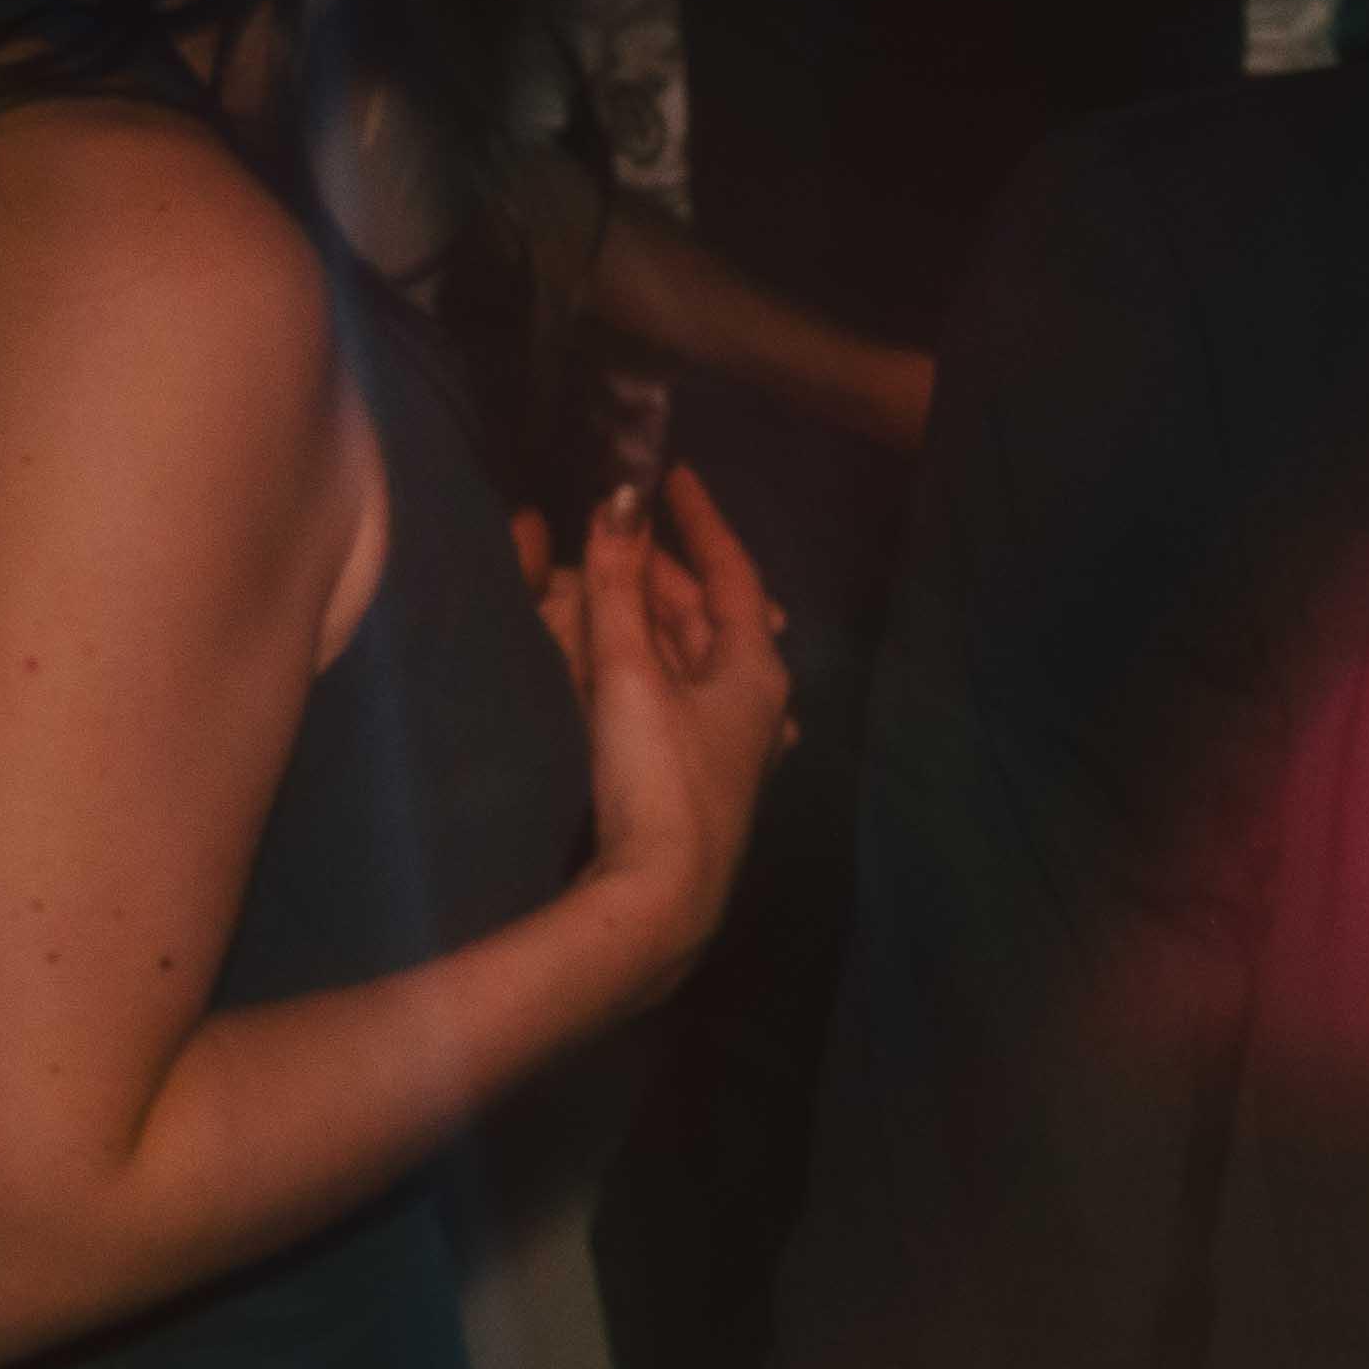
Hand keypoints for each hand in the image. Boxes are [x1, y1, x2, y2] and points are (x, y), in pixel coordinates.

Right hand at [539, 473, 795, 996]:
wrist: (664, 895)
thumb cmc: (657, 779)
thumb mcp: (630, 672)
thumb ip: (619, 585)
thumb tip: (619, 498)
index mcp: (757, 670)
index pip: (735, 573)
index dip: (701, 520)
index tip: (672, 473)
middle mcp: (760, 702)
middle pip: (711, 614)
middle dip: (659, 572)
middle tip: (609, 534)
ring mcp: (738, 742)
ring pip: (697, 654)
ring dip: (653, 617)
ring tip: (608, 587)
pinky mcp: (708, 774)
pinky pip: (685, 695)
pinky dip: (654, 664)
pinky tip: (638, 664)